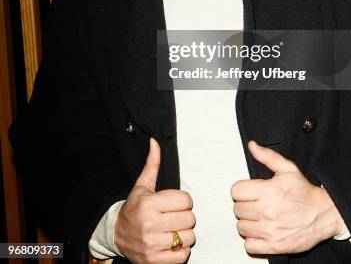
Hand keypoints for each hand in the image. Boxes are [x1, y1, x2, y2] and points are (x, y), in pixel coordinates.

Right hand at [114, 137, 194, 262]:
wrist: (116, 234)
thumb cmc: (134, 207)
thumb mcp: (142, 186)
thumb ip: (152, 164)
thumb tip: (155, 142)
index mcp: (149, 204)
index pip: (186, 200)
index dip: (184, 200)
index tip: (176, 202)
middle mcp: (150, 225)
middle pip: (190, 218)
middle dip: (185, 216)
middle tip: (175, 216)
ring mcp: (152, 244)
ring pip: (189, 237)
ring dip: (184, 234)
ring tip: (173, 229)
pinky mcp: (155, 260)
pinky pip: (183, 255)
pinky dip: (181, 250)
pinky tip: (172, 243)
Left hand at [230, 140, 344, 254]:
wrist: (324, 214)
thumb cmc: (305, 192)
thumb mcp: (288, 169)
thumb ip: (268, 156)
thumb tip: (252, 146)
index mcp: (269, 190)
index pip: (236, 191)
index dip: (241, 190)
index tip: (249, 192)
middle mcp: (268, 211)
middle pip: (237, 209)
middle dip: (245, 205)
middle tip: (256, 204)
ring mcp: (271, 230)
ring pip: (241, 227)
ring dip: (248, 222)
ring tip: (259, 217)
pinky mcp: (275, 246)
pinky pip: (249, 246)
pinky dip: (253, 240)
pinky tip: (261, 231)